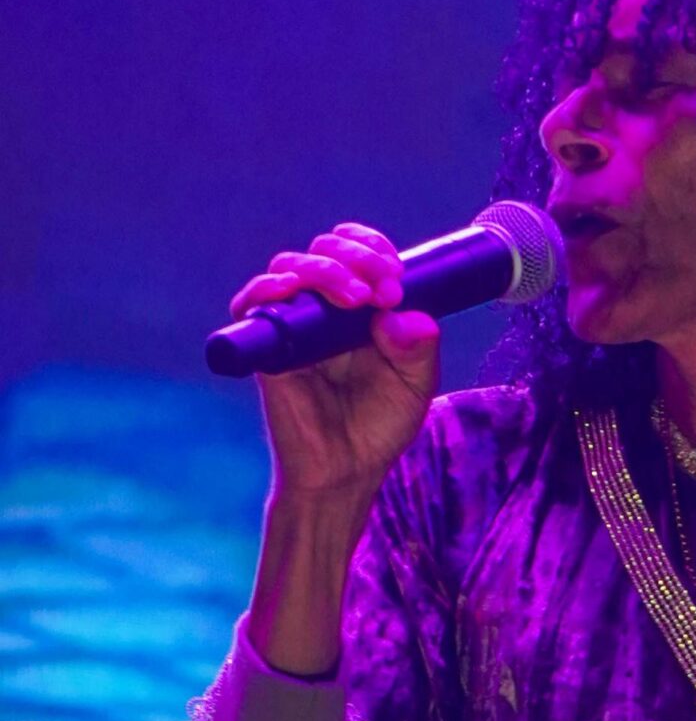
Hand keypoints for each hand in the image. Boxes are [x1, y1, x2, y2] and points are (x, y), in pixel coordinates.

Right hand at [229, 221, 439, 495]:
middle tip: (381, 288)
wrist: (346, 471)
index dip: (372, 249)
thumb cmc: (379, 427)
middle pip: (323, 249)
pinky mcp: (266, 347)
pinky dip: (266, 289)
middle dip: (354, 255)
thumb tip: (401, 314)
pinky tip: (290, 290)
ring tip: (355, 298)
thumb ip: (419, 350)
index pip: (357, 251)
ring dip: (322, 269)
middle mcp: (322, 307)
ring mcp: (292, 323)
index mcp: (358, 306)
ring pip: (290, 267)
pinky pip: (250, 304)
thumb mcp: (415, 386)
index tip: (395, 277)